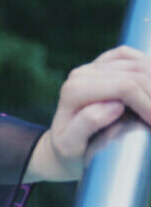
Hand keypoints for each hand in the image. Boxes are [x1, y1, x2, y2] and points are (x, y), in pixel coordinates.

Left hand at [29, 46, 150, 180]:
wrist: (63, 146)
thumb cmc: (69, 151)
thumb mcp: (71, 146)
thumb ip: (87, 124)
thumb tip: (115, 105)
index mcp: (74, 90)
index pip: (126, 87)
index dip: (149, 104)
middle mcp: (81, 74)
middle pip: (136, 74)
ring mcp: (91, 67)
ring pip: (137, 63)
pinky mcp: (100, 65)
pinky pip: (128, 54)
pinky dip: (146, 65)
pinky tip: (150, 86)